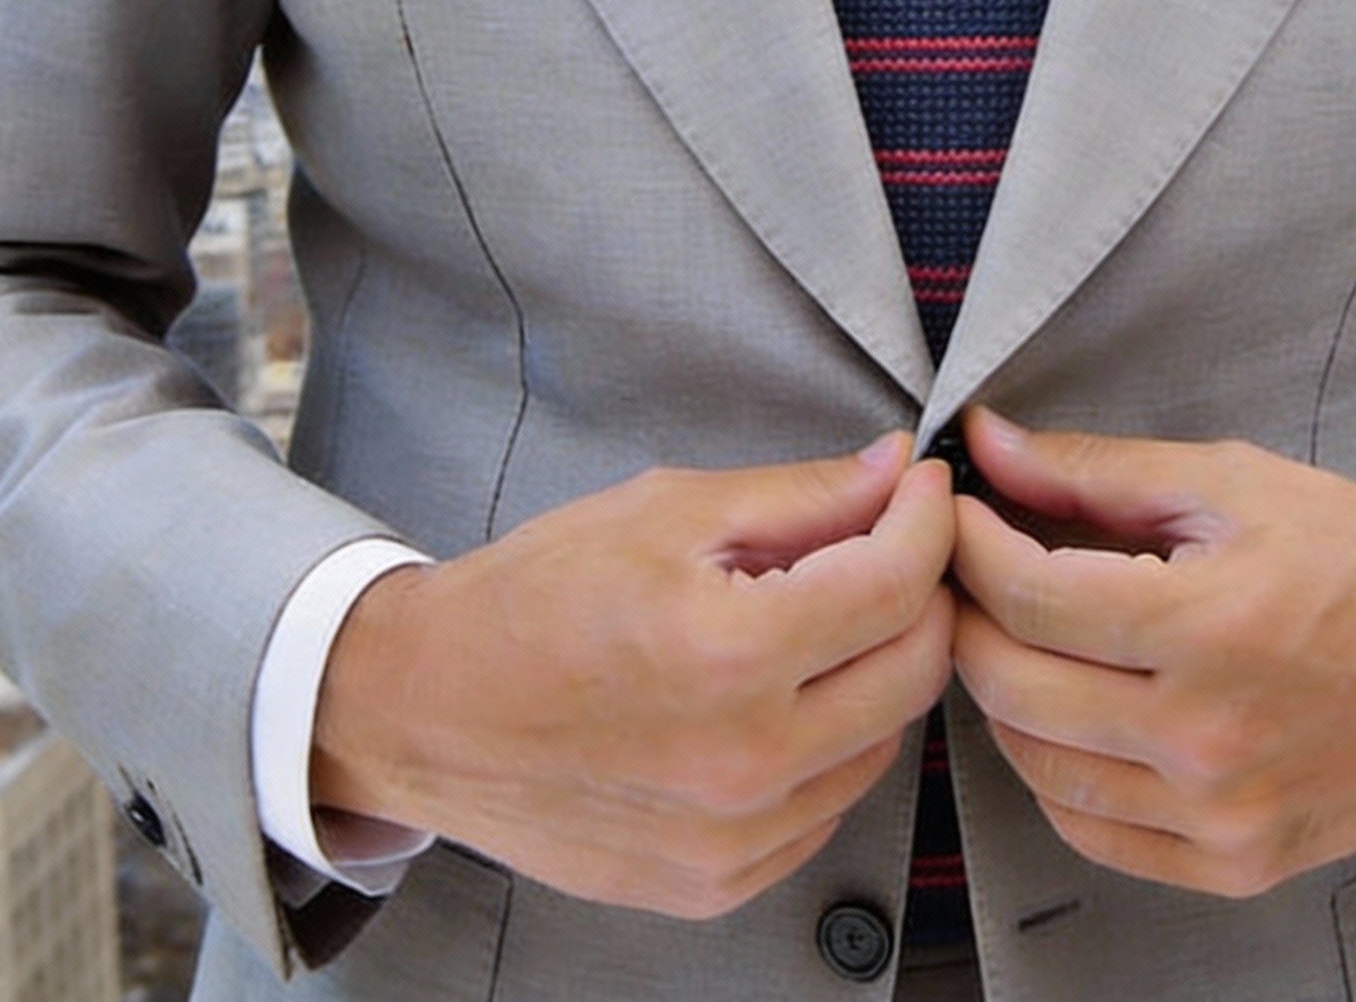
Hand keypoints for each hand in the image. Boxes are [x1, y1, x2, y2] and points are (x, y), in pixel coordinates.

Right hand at [311, 435, 954, 918]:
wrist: (427, 709)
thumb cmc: (532, 599)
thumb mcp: (667, 510)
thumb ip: (800, 496)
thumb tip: (893, 473)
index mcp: (728, 653)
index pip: (896, 583)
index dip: (927, 519)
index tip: (922, 489)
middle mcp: (743, 761)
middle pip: (914, 669)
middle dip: (920, 591)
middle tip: (888, 544)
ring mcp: (733, 838)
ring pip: (884, 740)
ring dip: (875, 669)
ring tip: (816, 620)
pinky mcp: (717, 882)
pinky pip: (828, 804)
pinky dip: (829, 743)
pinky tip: (778, 696)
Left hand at [950, 409, 1355, 898]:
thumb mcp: (1234, 482)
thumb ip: (1097, 471)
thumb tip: (990, 444)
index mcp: (1208, 626)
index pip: (1026, 595)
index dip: (970, 545)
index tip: (959, 513)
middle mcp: (1207, 735)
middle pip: (1012, 684)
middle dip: (969, 614)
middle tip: (971, 569)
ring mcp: (1219, 812)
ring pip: (1036, 765)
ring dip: (1002, 694)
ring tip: (1017, 635)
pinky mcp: (1235, 862)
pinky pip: (1091, 832)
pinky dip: (1054, 772)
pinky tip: (1067, 715)